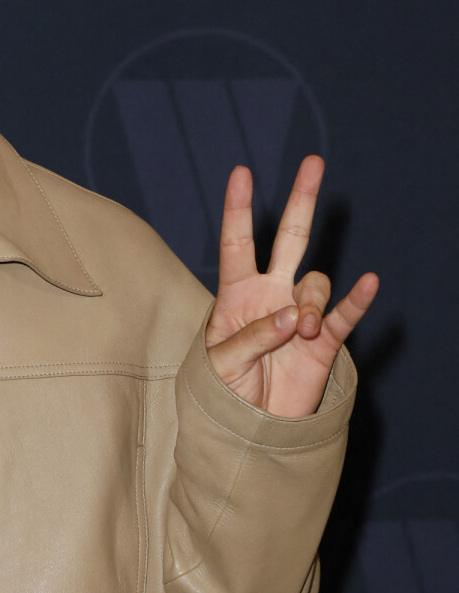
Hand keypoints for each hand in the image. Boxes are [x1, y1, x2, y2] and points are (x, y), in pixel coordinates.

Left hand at [205, 155, 378, 417]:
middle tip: (313, 163)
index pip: (236, 244)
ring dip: (312, 303)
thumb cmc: (223, 393)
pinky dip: (356, 300)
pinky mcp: (325, 340)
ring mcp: (301, 314)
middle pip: (290, 239)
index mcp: (237, 295)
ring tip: (302, 332)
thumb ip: (254, 336)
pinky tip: (368, 283)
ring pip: (316, 284)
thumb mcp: (223, 364)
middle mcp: (271, 295)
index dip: (237, 209)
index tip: (242, 172)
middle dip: (300, 201)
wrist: (248, 429)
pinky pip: (344, 313)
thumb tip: (294, 316)